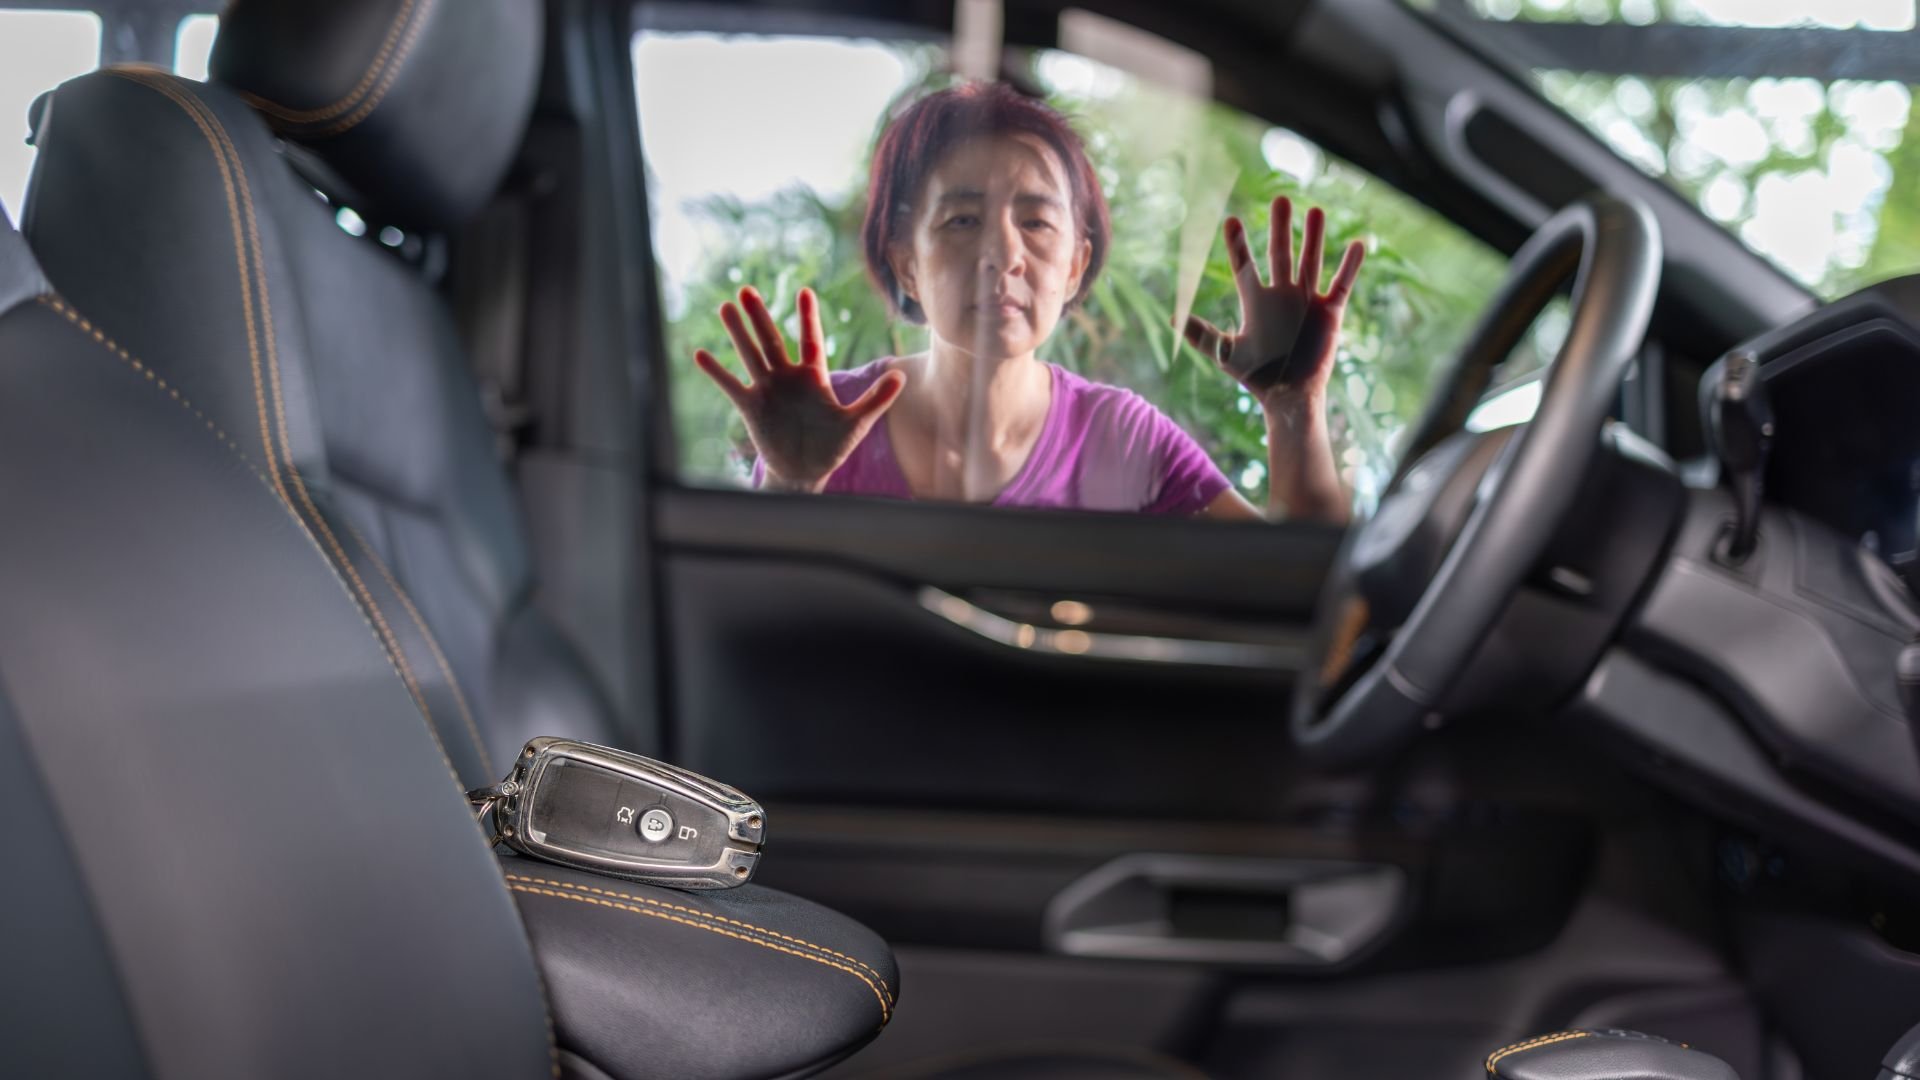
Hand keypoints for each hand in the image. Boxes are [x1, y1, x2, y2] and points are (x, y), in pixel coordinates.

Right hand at [694, 286, 905, 492]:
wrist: (805, 471)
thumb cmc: (832, 446)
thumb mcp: (856, 423)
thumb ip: (876, 399)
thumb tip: (901, 377)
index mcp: (814, 377)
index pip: (810, 340)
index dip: (808, 317)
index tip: (805, 291)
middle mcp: (787, 378)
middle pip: (772, 341)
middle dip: (760, 316)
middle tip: (747, 290)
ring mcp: (767, 390)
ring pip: (750, 356)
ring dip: (737, 333)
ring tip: (724, 308)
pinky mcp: (751, 407)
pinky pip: (731, 386)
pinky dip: (716, 372)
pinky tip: (700, 354)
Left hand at [1182, 196, 1364, 408]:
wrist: (1288, 396)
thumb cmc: (1256, 377)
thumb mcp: (1225, 354)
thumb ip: (1202, 335)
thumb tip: (1172, 319)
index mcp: (1256, 301)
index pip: (1245, 265)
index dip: (1238, 244)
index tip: (1231, 220)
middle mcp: (1281, 295)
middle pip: (1280, 254)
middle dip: (1280, 228)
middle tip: (1281, 199)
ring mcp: (1306, 301)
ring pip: (1310, 261)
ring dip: (1313, 237)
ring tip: (1315, 210)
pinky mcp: (1330, 312)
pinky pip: (1342, 284)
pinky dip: (1349, 266)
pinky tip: (1357, 245)